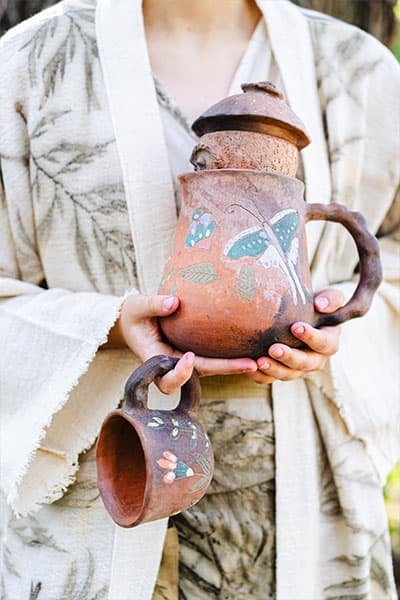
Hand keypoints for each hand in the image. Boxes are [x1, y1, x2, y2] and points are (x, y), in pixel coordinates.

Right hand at [105, 294, 256, 392]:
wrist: (134, 321)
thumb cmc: (133, 314)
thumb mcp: (137, 306)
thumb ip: (153, 304)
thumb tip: (174, 302)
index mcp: (154, 358)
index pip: (167, 376)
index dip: (180, 372)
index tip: (189, 357)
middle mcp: (172, 364)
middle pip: (198, 376)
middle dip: (223, 371)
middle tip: (249, 364)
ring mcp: (184, 361)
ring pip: (210, 370)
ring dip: (233, 367)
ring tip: (258, 360)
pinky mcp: (194, 353)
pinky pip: (213, 358)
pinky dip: (231, 357)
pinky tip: (252, 349)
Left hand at [248, 288, 343, 384]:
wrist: (295, 315)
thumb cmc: (314, 306)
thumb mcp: (327, 298)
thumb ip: (330, 299)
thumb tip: (320, 304)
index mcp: (329, 342)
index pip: (324, 343)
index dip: (312, 337)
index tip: (296, 327)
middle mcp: (315, 359)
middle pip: (305, 363)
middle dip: (289, 357)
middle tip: (274, 349)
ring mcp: (297, 369)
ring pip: (287, 374)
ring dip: (273, 369)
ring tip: (259, 361)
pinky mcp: (280, 372)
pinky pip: (269, 378)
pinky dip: (259, 375)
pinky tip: (249, 366)